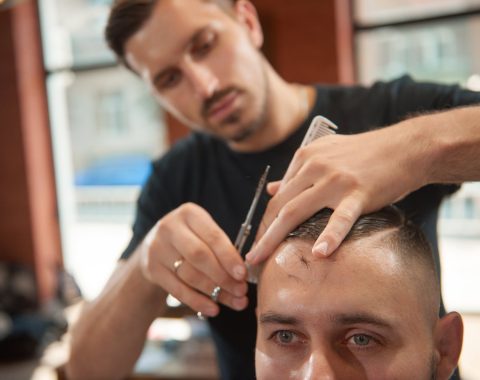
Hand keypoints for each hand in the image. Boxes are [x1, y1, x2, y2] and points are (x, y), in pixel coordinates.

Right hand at [140, 203, 247, 316]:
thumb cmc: (191, 238)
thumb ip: (222, 247)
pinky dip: (198, 301)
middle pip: (200, 256)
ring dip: (215, 291)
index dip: (229, 257)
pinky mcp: (152, 269)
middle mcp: (170, 228)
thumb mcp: (204, 232)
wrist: (154, 245)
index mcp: (189, 213)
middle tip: (241, 290)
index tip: (243, 274)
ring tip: (235, 301)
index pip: (213, 236)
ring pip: (190, 275)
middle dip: (223, 276)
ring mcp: (157, 248)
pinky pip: (177, 290)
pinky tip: (213, 309)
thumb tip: (243, 275)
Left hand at [246, 125, 424, 263]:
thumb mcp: (325, 154)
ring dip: (274, 238)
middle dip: (261, 233)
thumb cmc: (365, 154)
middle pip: (279, 205)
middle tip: (250, 257)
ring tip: (261, 259)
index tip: (258, 240)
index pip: (278, 195)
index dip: (265, 221)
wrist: (406, 147)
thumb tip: (272, 189)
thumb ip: (297, 172)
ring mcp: (335, 180)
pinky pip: (341, 218)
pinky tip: (319, 252)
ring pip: (296, 211)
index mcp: (305, 158)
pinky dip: (329, 236)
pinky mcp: (358, 192)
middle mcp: (314, 166)